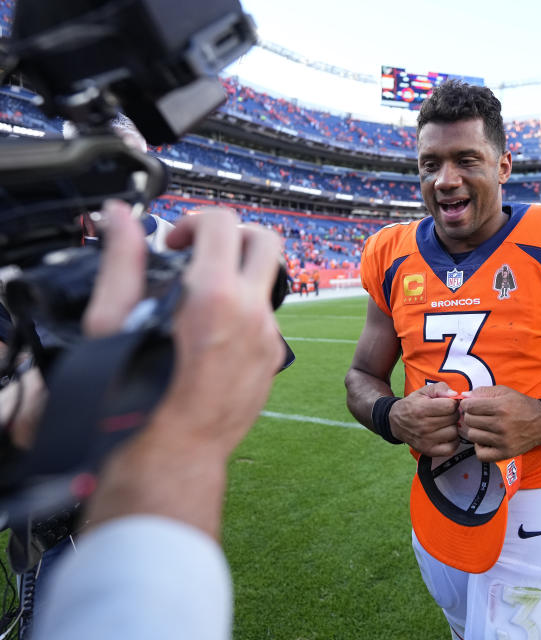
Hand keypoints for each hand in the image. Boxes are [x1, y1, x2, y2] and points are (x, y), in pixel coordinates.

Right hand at [84, 203, 284, 537]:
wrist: (172, 454)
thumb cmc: (133, 395)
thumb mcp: (114, 321)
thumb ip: (123, 260)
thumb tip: (122, 217)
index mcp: (212, 293)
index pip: (223, 222)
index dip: (194, 221)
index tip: (174, 244)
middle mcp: (251, 310)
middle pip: (266, 240)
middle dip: (233, 236)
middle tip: (202, 254)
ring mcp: (268, 336)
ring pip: (267, 282)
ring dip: (238, 276)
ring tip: (200, 298)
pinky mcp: (274, 360)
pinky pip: (266, 319)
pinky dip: (243, 312)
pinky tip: (209, 336)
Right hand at [389, 382, 459, 457]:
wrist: (396, 423)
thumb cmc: (413, 405)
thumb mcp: (423, 391)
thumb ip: (440, 388)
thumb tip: (455, 395)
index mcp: (421, 409)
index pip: (450, 406)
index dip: (452, 403)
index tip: (447, 403)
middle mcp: (423, 426)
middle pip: (453, 419)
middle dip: (453, 414)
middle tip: (445, 413)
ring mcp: (426, 440)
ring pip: (454, 433)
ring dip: (452, 427)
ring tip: (444, 424)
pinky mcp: (428, 451)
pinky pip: (451, 448)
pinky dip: (452, 441)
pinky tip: (446, 434)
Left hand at [458, 385, 540, 461]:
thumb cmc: (521, 405)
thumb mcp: (505, 392)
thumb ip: (484, 391)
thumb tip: (464, 396)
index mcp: (501, 407)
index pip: (470, 407)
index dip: (466, 404)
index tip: (470, 405)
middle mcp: (501, 425)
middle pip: (470, 421)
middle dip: (470, 416)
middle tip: (477, 415)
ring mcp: (503, 441)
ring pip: (473, 436)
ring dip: (475, 430)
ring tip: (483, 427)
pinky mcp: (505, 453)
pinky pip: (480, 454)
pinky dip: (479, 447)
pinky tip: (485, 440)